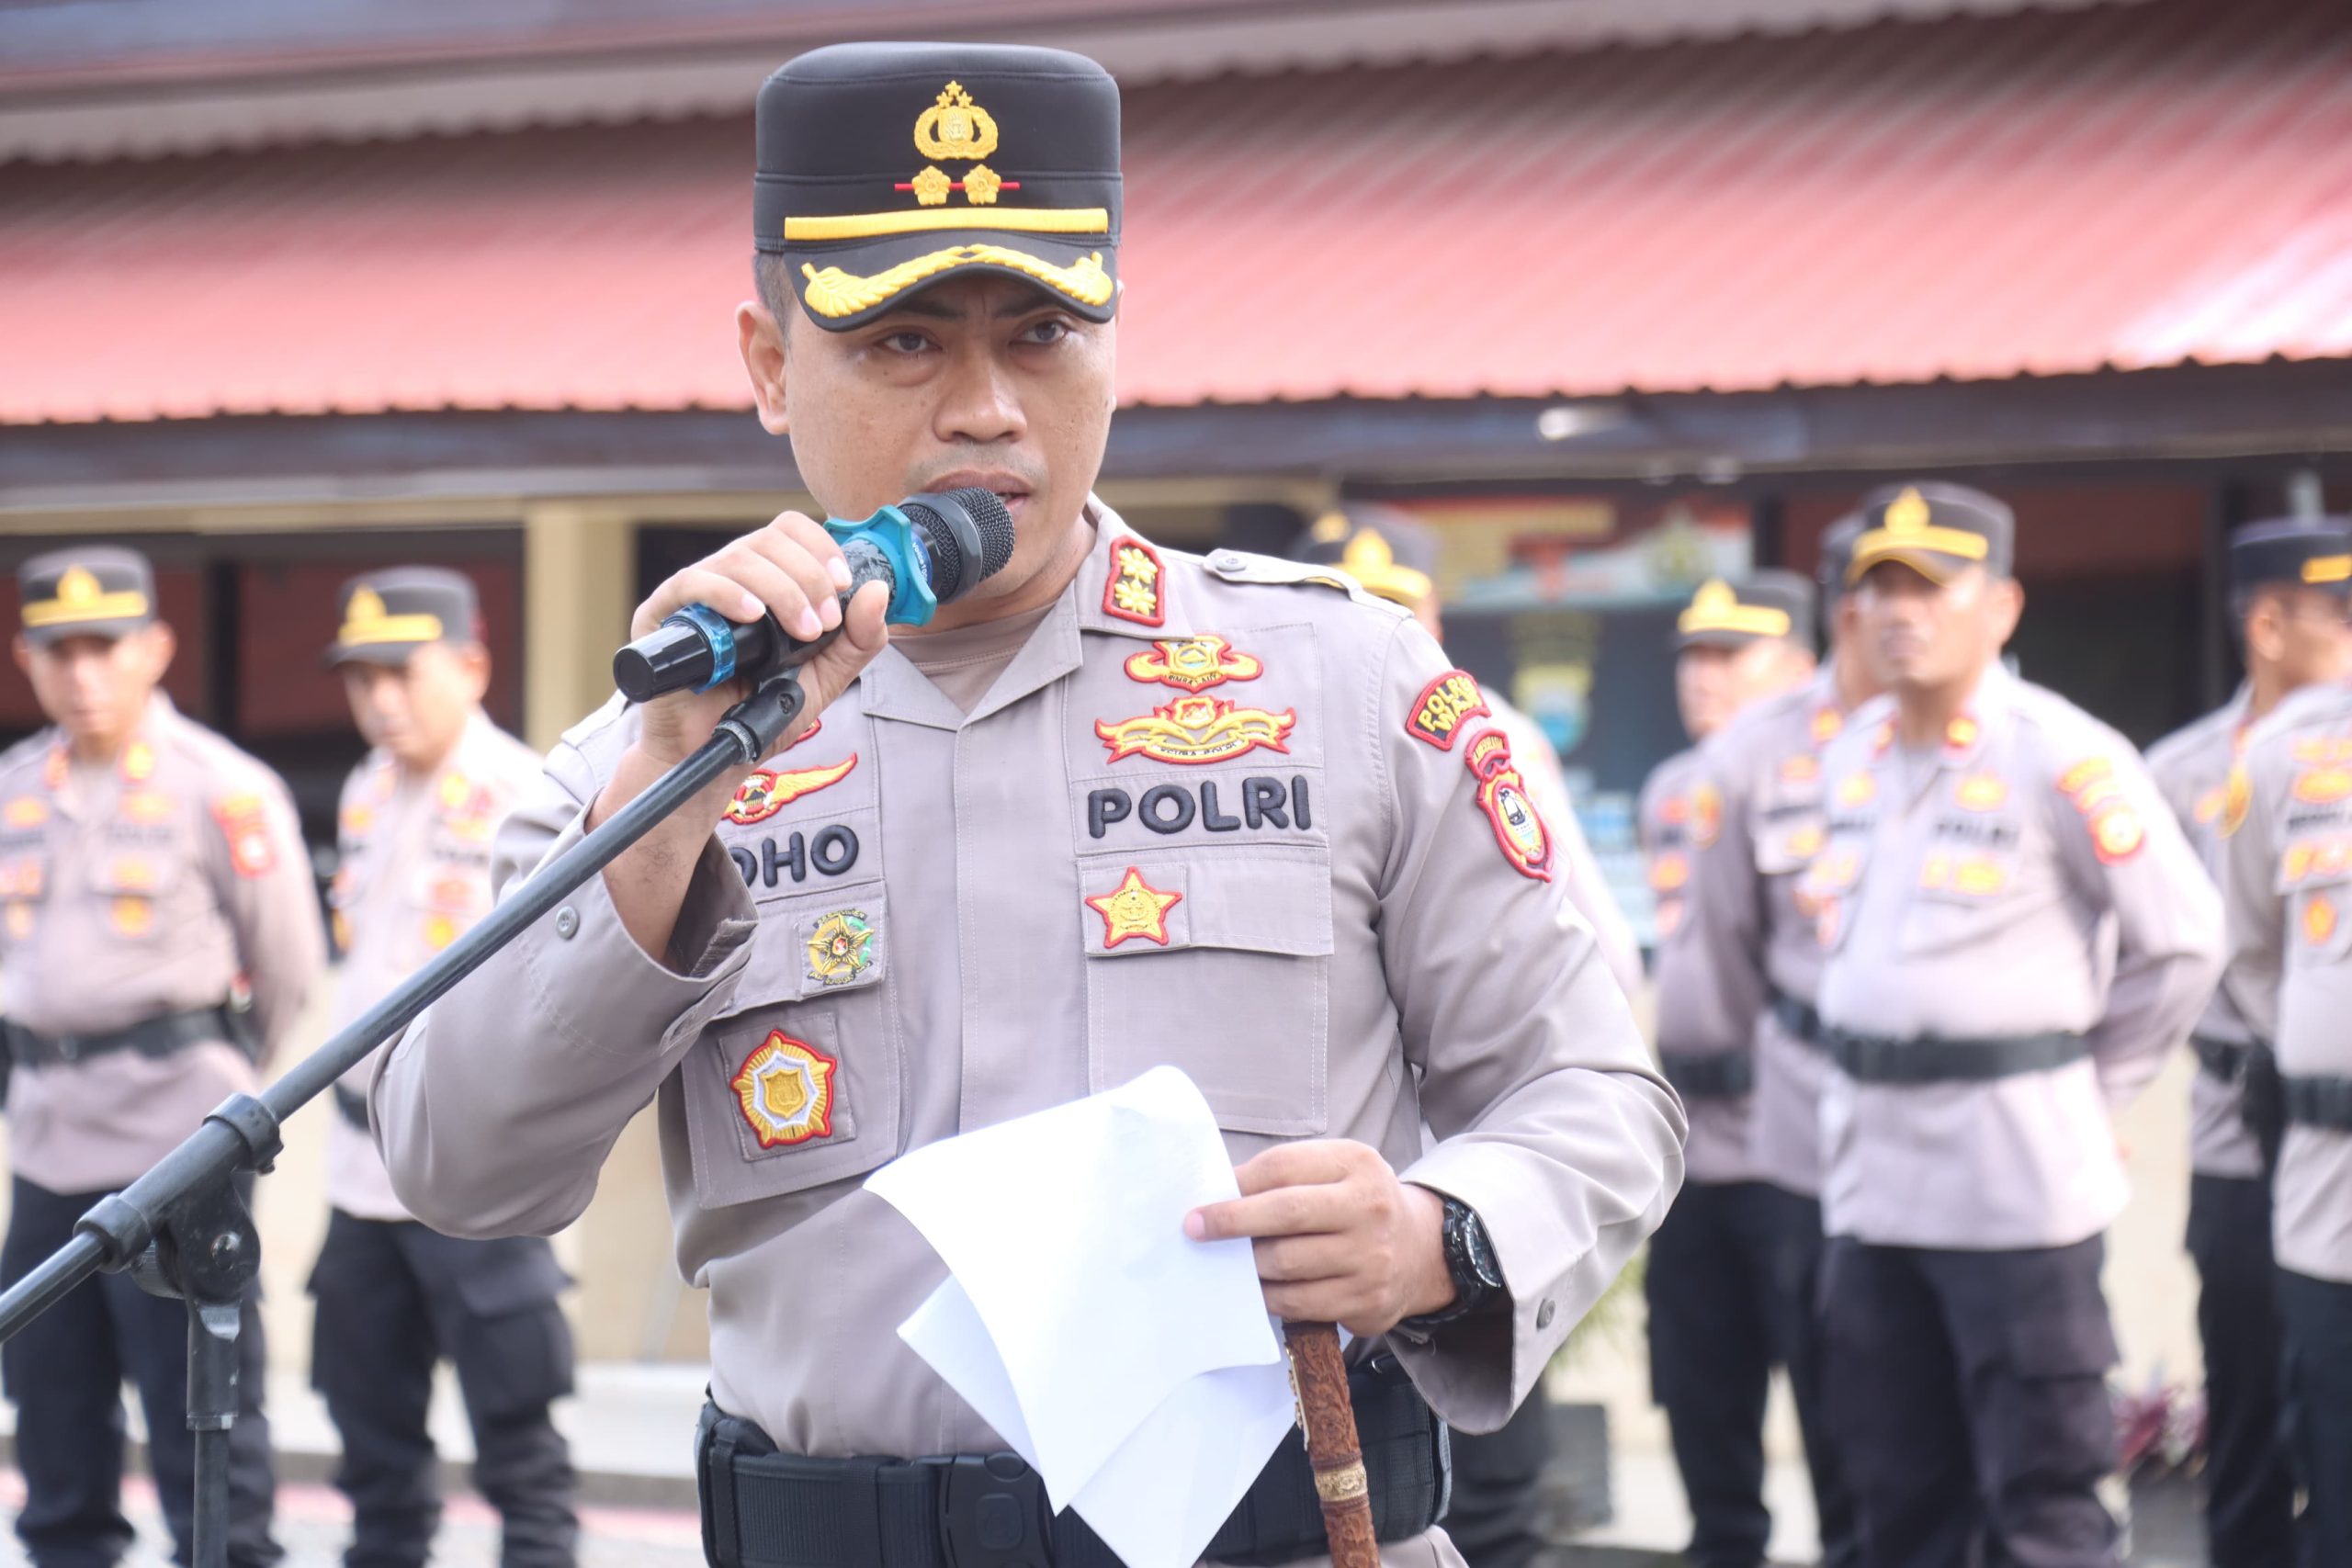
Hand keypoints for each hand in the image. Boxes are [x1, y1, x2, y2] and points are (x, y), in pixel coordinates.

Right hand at [627, 511, 890, 771]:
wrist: (715, 754)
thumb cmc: (762, 712)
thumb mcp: (826, 676)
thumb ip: (858, 639)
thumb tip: (879, 590)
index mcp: (767, 581)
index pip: (790, 532)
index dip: (820, 547)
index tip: (843, 583)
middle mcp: (730, 578)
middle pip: (768, 541)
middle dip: (807, 576)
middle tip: (823, 622)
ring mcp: (694, 594)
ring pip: (737, 558)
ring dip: (780, 589)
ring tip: (800, 631)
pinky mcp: (661, 614)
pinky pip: (692, 583)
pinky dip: (728, 593)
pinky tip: (752, 615)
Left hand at [1184, 1140, 1454, 1337]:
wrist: (1419, 1251)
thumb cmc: (1355, 1205)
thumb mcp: (1335, 1170)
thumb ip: (1286, 1175)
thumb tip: (1220, 1193)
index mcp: (1356, 1164)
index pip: (1283, 1167)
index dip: (1237, 1184)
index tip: (1203, 1199)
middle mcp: (1369, 1207)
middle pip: (1285, 1213)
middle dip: (1231, 1222)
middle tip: (1195, 1228)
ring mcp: (1371, 1257)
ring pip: (1286, 1263)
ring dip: (1248, 1264)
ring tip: (1232, 1261)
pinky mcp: (1366, 1300)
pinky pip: (1297, 1303)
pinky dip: (1267, 1296)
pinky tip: (1256, 1288)